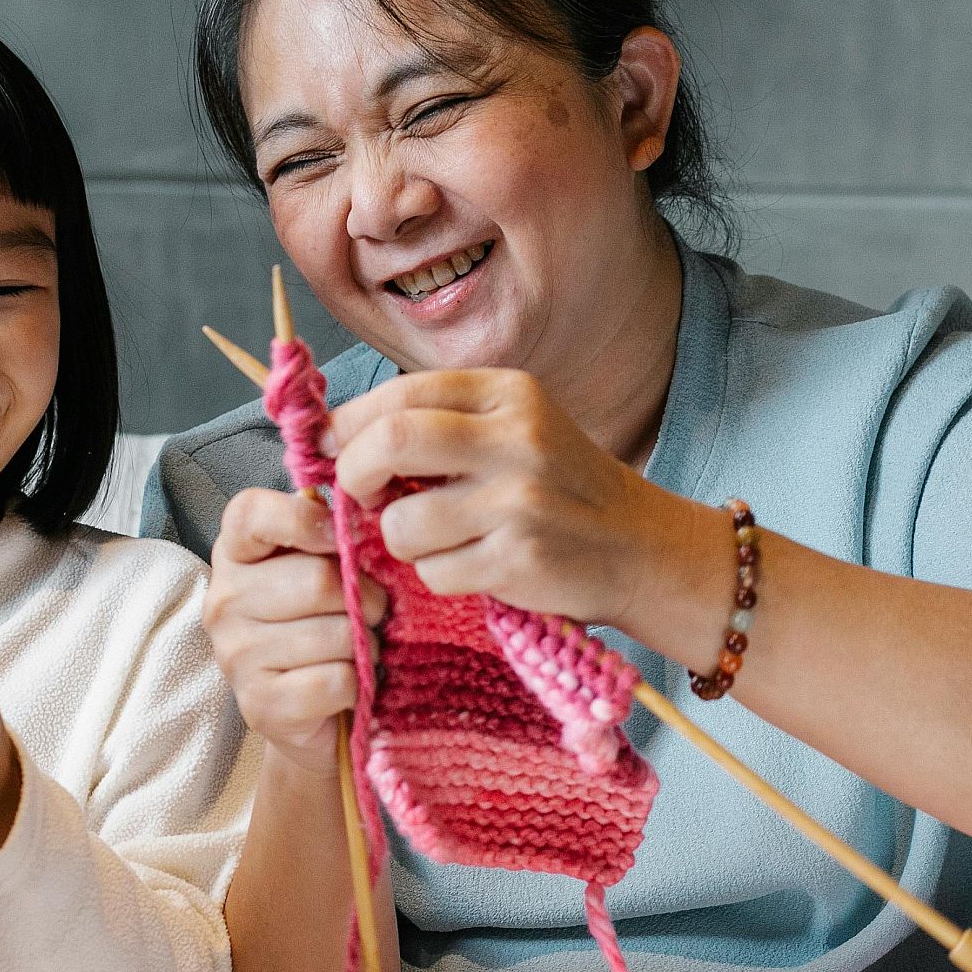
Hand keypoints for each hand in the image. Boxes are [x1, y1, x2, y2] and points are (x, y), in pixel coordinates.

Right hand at [202, 487, 386, 763]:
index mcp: (234, 553)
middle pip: (318, 580)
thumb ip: (331, 533)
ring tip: (355, 650)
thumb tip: (361, 513)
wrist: (306, 710)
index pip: (252, 514)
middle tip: (371, 611)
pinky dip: (357, 684)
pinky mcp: (261, 705)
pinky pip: (337, 680)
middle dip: (365, 597)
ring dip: (365, 645)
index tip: (339, 539)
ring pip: (337, 635)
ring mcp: (236, 656)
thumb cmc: (319, 620)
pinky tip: (344, 684)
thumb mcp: (318, 564)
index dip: (305, 519)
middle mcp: (223, 601)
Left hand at [325, 369, 718, 632]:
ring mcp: (519, 501)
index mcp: (507, 394)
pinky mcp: (520, 558)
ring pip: (401, 522)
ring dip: (400, 541)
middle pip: (390, 442)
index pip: (399, 394)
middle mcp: (515, 438)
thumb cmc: (558, 489)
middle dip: (354, 475)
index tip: (331, 451)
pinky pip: (434, 573)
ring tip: (436, 540)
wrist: (640, 547)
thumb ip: (439, 424)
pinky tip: (473, 566)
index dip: (348, 425)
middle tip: (359, 497)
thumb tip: (338, 438)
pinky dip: (437, 577)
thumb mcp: (512, 430)